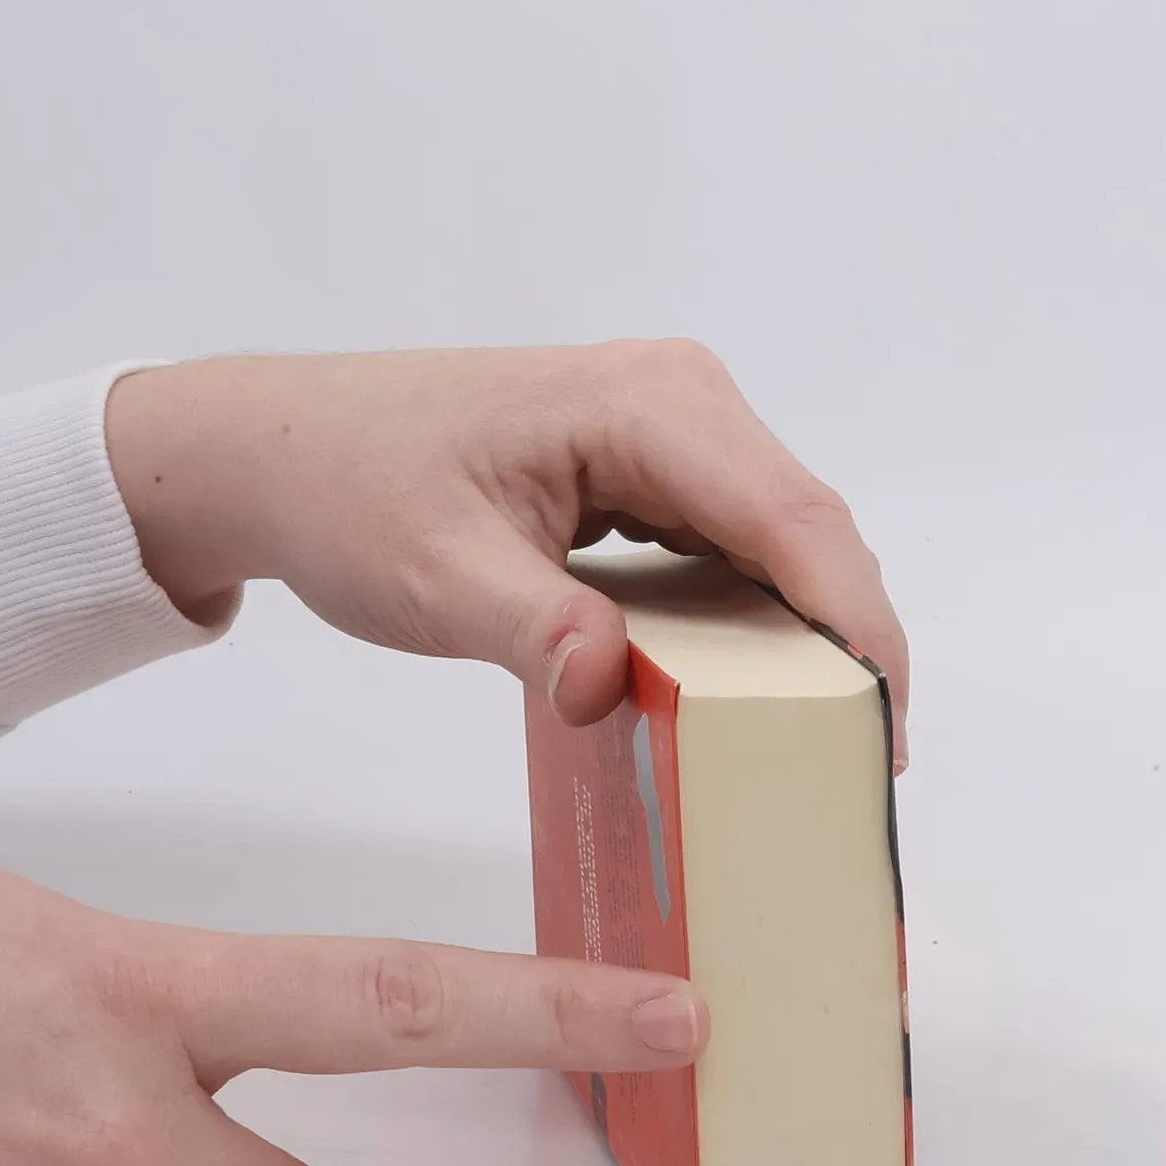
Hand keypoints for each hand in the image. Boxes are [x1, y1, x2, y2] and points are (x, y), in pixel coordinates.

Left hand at [105, 341, 910, 765]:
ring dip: (813, 639)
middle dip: (850, 647)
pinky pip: (738, 549)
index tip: (882, 732)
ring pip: (786, 544)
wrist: (283, 452)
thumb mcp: (436, 575)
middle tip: (864, 766)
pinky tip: (760, 694)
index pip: (794, 522)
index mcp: (647, 405)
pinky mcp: (655, 468)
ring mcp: (673, 430)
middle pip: (811, 532)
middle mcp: (682, 399)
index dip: (856, 630)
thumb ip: (535, 629)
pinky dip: (763, 622)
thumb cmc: (351, 491)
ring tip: (827, 745)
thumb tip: (611, 687)